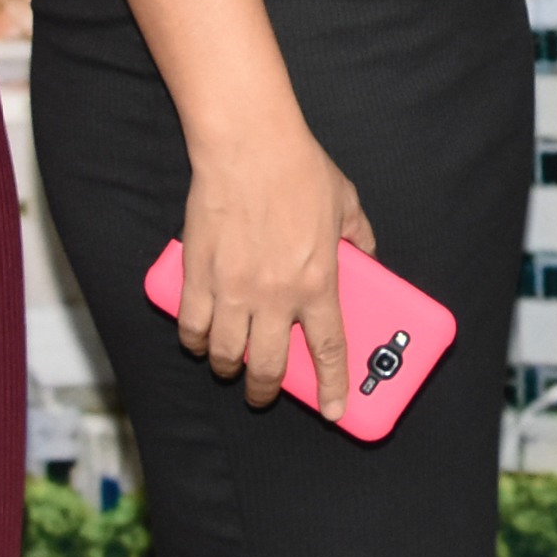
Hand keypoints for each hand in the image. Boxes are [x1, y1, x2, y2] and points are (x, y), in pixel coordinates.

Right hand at [178, 120, 375, 419]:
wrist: (249, 145)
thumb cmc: (300, 170)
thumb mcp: (347, 204)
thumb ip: (359, 238)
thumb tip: (366, 257)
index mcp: (318, 282)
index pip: (327, 350)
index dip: (332, 387)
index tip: (336, 411)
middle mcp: (275, 295)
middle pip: (267, 367)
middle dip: (265, 391)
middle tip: (264, 393)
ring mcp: (232, 289)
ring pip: (224, 355)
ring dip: (228, 367)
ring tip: (231, 365)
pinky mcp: (197, 276)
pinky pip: (190, 327)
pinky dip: (194, 341)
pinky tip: (200, 340)